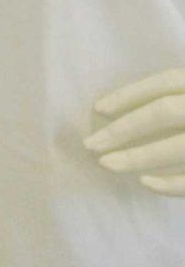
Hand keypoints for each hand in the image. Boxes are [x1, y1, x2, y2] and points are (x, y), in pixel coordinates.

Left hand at [84, 68, 184, 194]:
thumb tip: (120, 109)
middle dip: (124, 128)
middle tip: (90, 144)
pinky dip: (171, 184)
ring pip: (177, 147)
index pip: (163, 82)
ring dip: (138, 157)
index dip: (129, 94)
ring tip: (105, 164)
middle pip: (163, 112)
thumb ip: (172, 97)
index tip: (97, 109)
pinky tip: (144, 183)